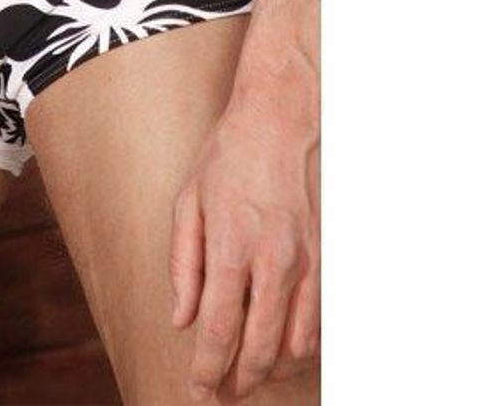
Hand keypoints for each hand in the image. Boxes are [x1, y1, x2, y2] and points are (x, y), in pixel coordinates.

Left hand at [168, 31, 319, 401]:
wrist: (276, 126)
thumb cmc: (225, 162)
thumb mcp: (187, 204)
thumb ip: (183, 265)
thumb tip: (181, 318)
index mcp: (231, 246)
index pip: (218, 329)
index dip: (207, 370)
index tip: (197, 392)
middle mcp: (272, 261)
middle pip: (259, 348)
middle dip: (237, 382)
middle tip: (218, 395)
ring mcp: (304, 263)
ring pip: (292, 344)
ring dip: (268, 371)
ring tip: (244, 380)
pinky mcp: (323, 260)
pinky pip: (316, 322)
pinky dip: (297, 348)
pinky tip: (278, 352)